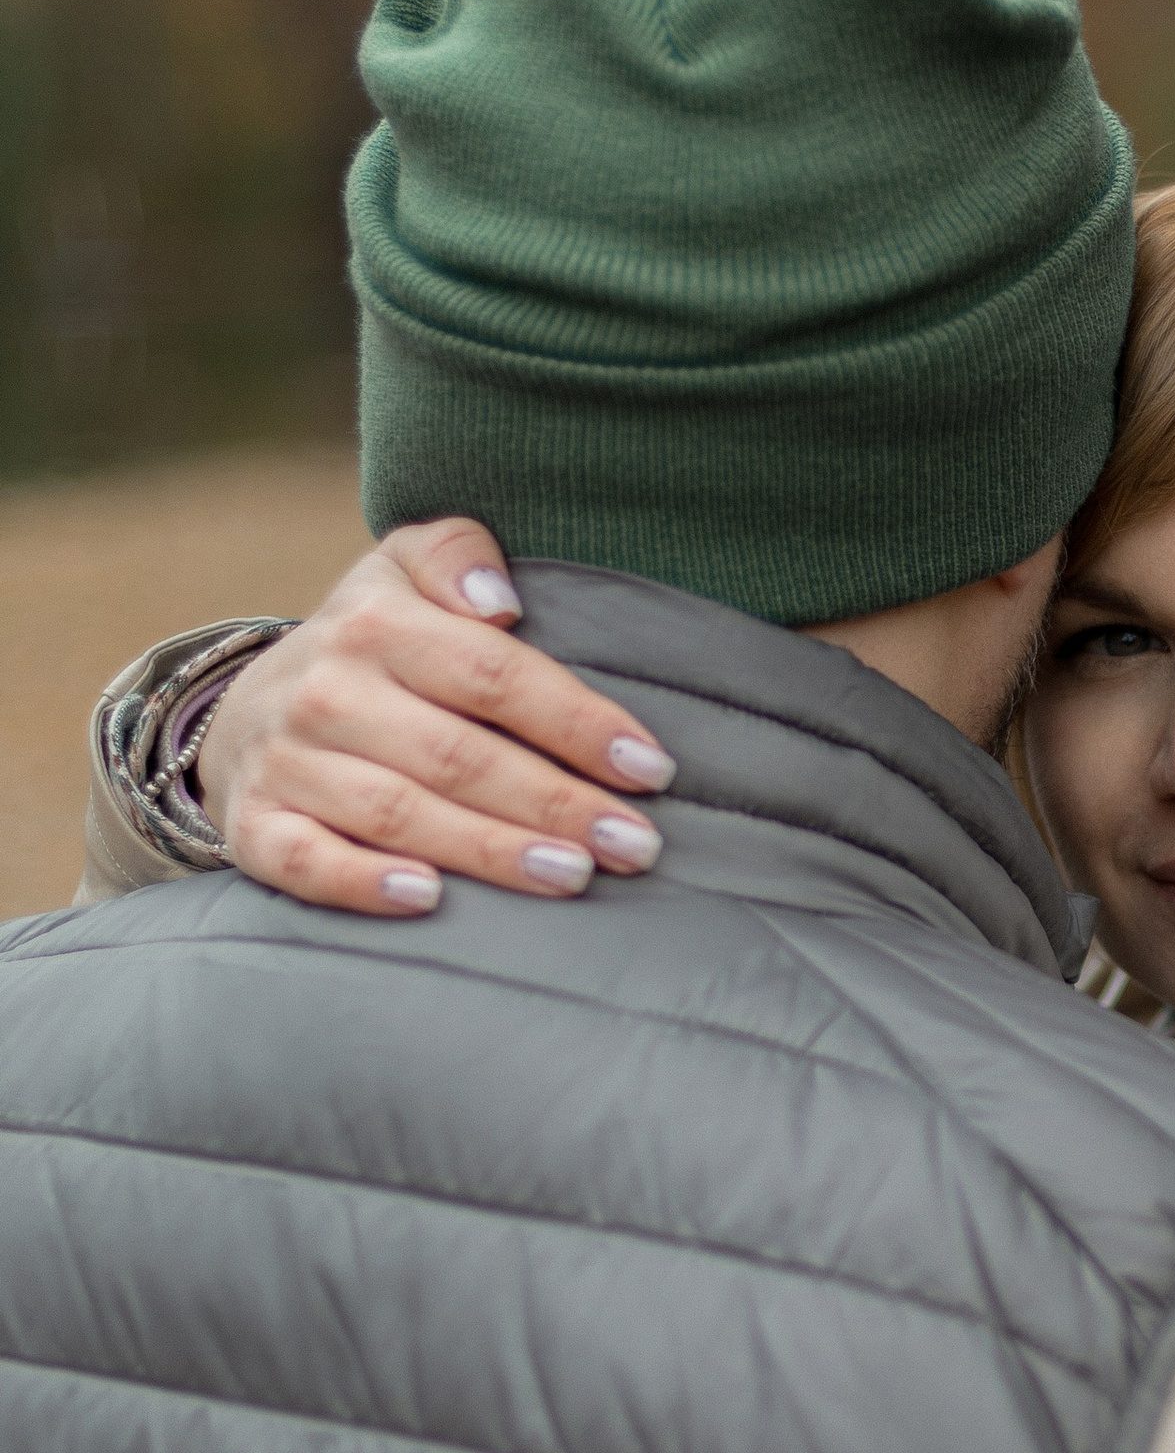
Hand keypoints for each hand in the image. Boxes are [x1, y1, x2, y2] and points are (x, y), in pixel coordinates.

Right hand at [197, 520, 674, 918]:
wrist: (246, 706)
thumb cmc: (368, 644)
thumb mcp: (402, 569)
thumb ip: (455, 553)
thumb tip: (500, 598)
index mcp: (376, 624)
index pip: (494, 675)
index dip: (577, 724)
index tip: (650, 768)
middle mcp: (327, 691)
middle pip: (457, 755)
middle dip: (555, 804)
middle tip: (634, 846)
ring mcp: (288, 761)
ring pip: (397, 813)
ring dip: (490, 851)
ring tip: (572, 877)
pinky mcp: (255, 824)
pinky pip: (305, 861)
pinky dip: (362, 883)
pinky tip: (429, 899)